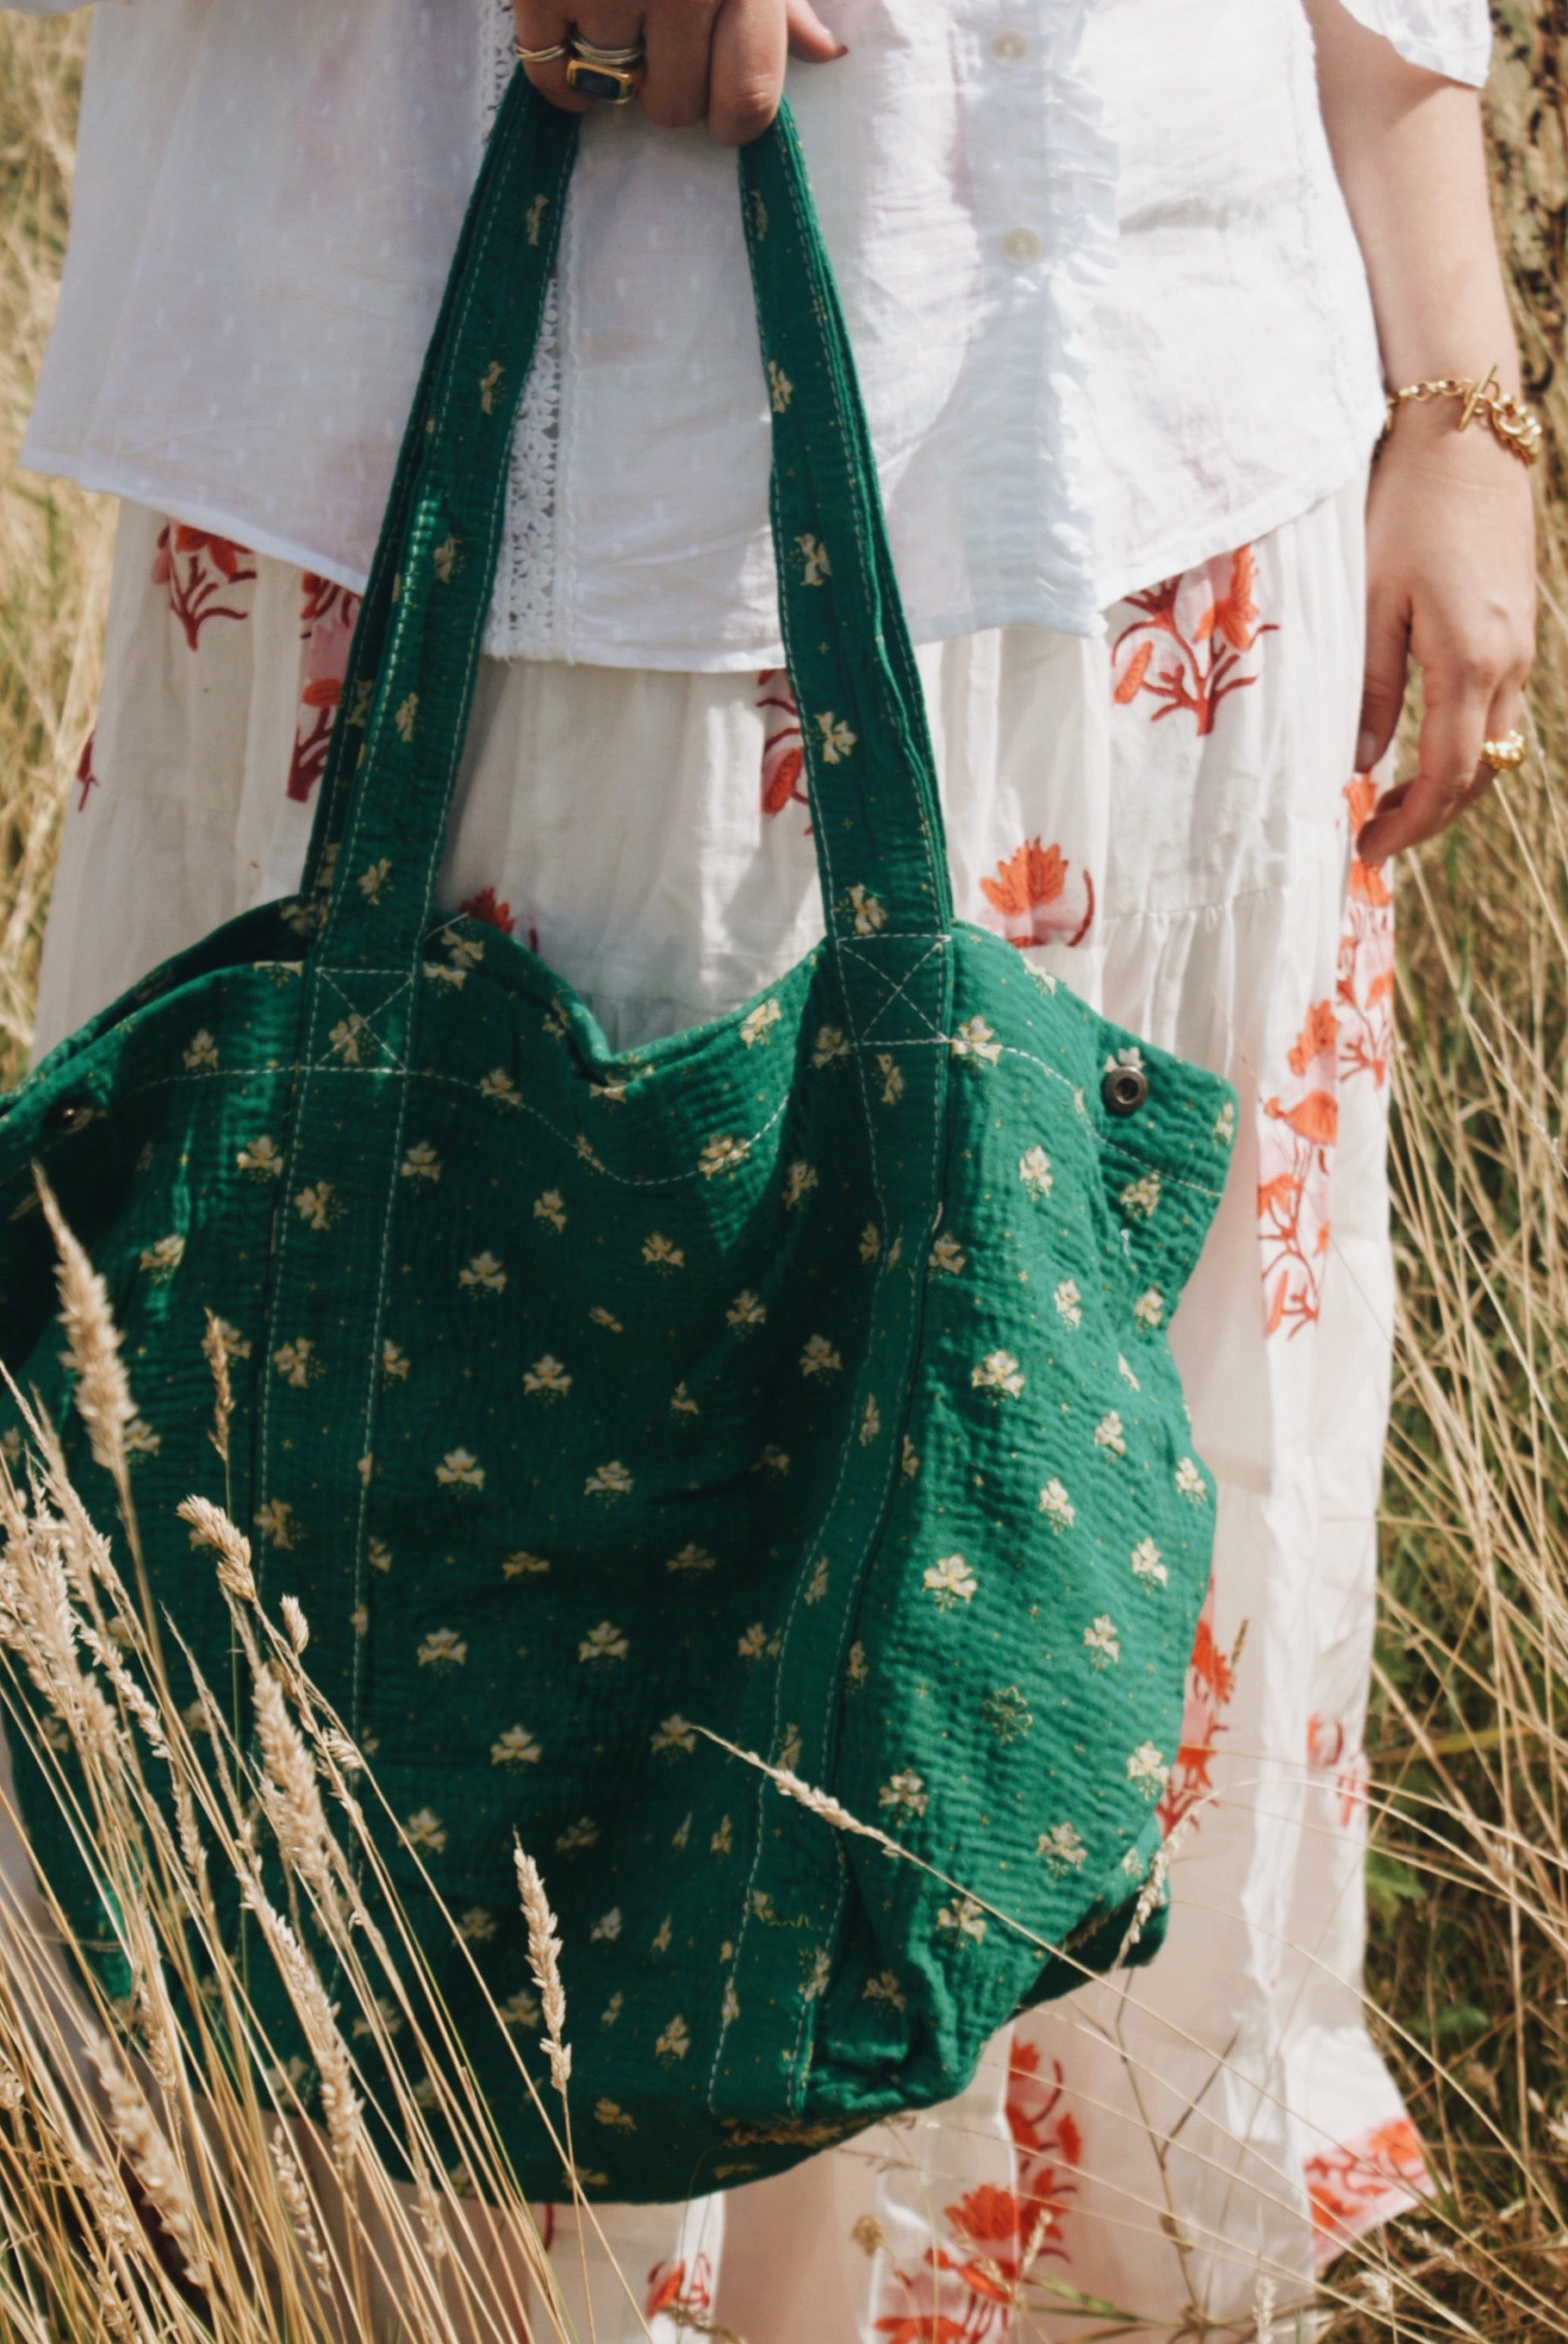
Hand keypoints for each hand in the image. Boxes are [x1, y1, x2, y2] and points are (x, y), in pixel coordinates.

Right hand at [511, 0, 843, 146]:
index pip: (748, 98)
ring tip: (614, 22)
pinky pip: (550, 73)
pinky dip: (560, 76)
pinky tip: (572, 41)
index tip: (722, 114)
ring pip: (613, 89)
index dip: (735, 121)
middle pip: (675, 105)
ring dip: (613, 70)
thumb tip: (824, 51)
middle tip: (660, 46)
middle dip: (669, 86)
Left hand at [1354, 401, 1535, 864]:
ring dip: (1452, 784)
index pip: (1450, 775)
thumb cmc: (1407, 509)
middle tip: (1376, 839)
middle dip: (1431, 817)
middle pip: (1482, 773)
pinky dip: (1465, 744)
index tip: (1369, 850)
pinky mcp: (1518, 627)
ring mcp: (1521, 645)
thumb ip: (1367, 688)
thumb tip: (1362, 762)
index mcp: (1471, 662)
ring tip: (1394, 802)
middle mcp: (1509, 662)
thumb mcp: (1370, 601)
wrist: (1467, 433)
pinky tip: (1423, 745)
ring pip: (1497, 744)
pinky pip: (1499, 709)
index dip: (1410, 824)